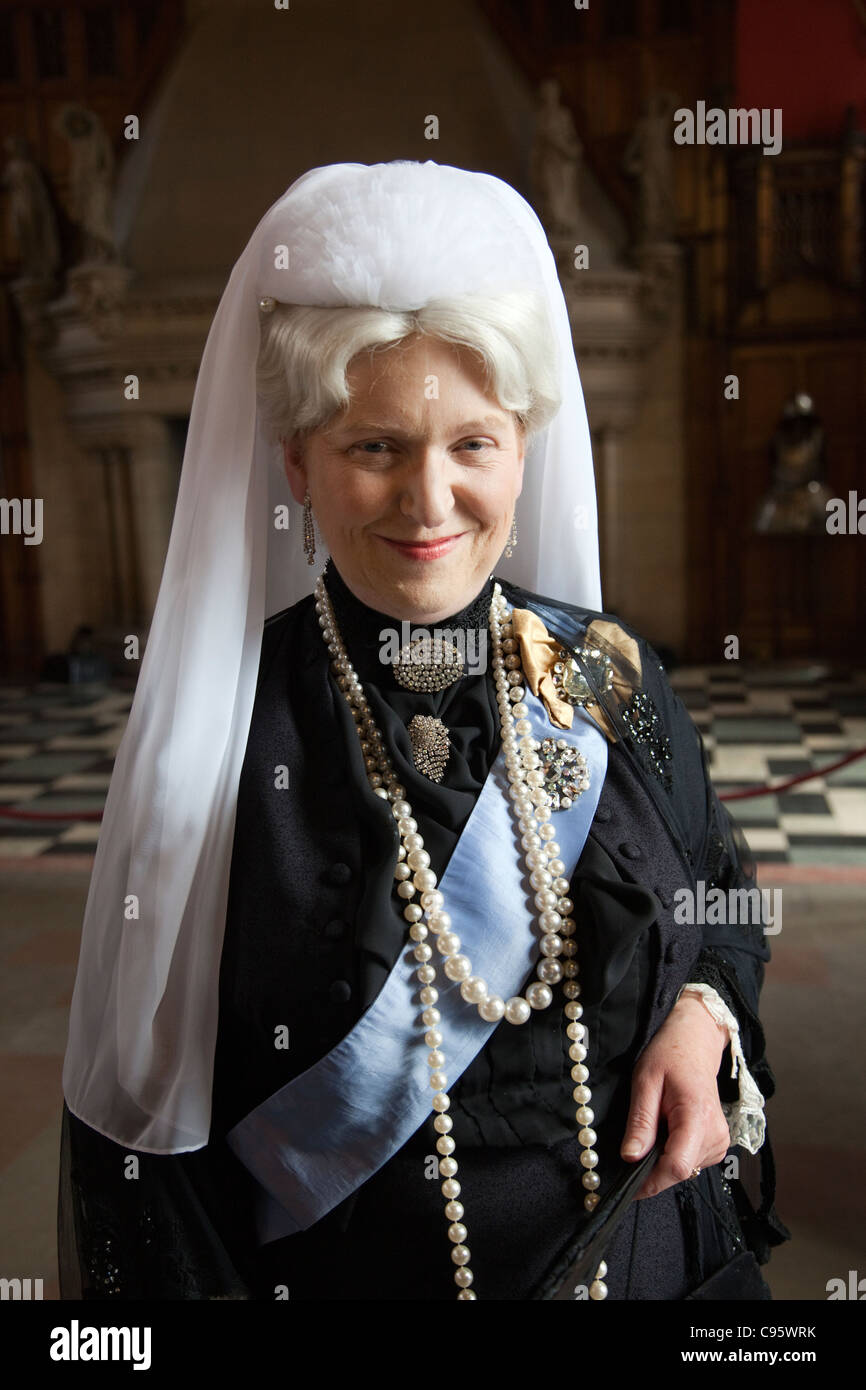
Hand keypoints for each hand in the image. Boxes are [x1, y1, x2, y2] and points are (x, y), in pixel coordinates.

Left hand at [620, 992, 730, 1198]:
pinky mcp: (717, 1145)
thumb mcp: (645, 1082)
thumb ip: (640, 1122)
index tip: (626, 1185)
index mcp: (697, 1117)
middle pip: (678, 1172)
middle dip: (651, 1169)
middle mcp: (715, 1135)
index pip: (676, 1166)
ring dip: (661, 1160)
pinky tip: (667, 1130)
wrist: (695, 1043)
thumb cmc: (670, 1055)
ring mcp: (719, 1142)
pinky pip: (689, 1161)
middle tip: (633, 1147)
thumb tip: (630, 1158)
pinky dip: (672, 1153)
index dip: (649, 1181)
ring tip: (655, 1127)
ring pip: (683, 1170)